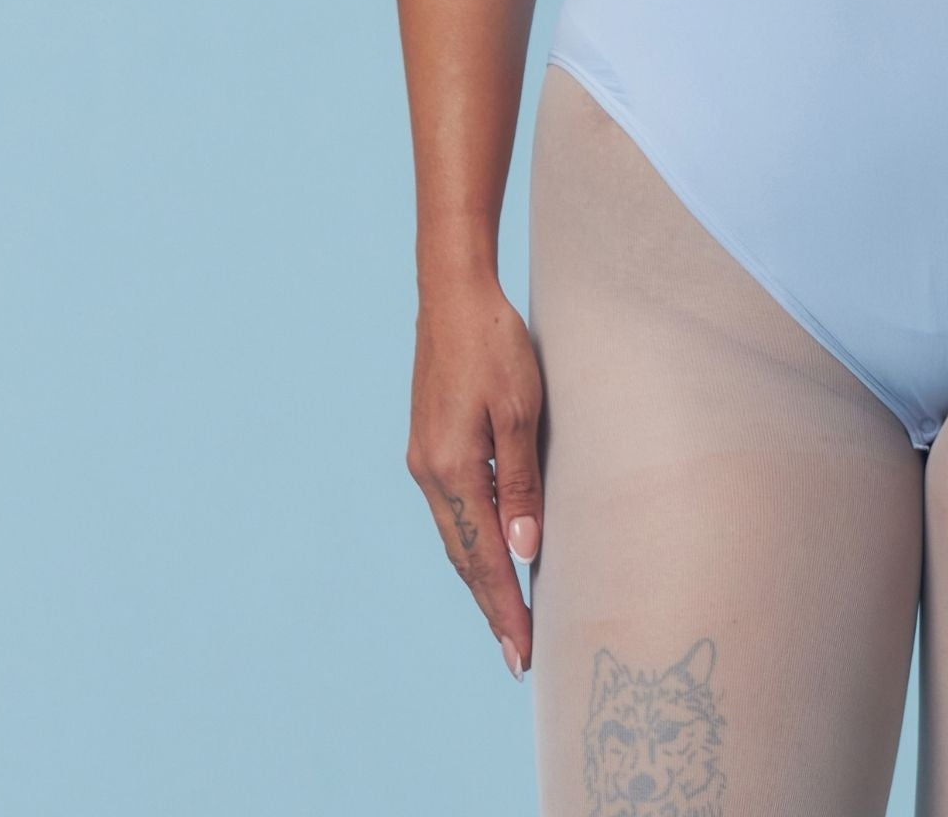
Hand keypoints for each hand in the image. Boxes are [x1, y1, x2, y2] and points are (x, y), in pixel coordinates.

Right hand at [407, 275, 546, 678]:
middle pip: (463, 557)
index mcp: (451, 469)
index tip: (521, 651)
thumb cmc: (494, 344)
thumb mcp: (521, 409)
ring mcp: (424, 459)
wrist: (454, 295)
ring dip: (482, 576)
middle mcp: (429, 473)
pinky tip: (494, 550)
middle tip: (517, 653)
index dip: (504, 607)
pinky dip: (473, 540)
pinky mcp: (429, 444)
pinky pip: (453, 509)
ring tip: (509, 615)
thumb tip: (523, 548)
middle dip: (491, 606)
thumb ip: (521, 481)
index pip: (482, 558)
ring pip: (455, 535)